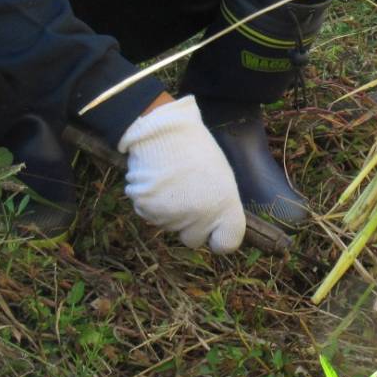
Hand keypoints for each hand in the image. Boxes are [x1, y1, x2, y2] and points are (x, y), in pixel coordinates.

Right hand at [119, 95, 245, 252]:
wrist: (163, 132)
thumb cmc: (196, 150)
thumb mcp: (221, 177)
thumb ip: (220, 205)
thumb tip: (215, 223)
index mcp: (225, 207)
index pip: (228, 243)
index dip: (220, 238)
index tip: (216, 231)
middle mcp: (201, 218)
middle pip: (194, 240)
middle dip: (190, 226)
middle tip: (187, 198)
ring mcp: (173, 217)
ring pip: (171, 227)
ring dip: (170, 212)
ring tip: (172, 182)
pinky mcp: (148, 212)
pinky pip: (151, 216)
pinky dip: (152, 204)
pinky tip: (157, 183)